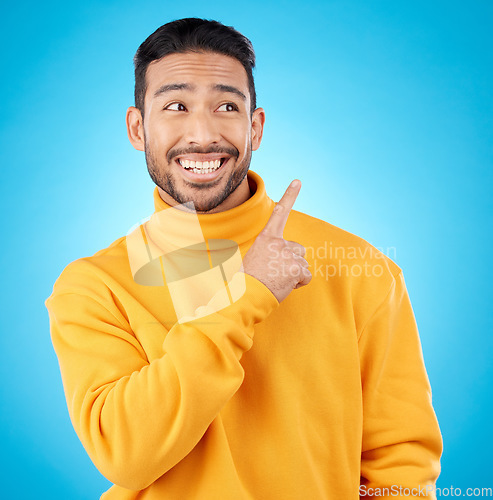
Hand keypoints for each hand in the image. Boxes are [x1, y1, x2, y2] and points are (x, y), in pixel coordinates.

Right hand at [242, 180, 311, 301]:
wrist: (247, 295)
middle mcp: (278, 242)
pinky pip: (307, 276)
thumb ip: (273, 251)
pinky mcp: (296, 268)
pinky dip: (299, 283)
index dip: (290, 196)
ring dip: (295, 273)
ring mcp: (288, 254)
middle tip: (275, 272)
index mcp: (266, 237)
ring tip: (277, 279)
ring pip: (303, 263)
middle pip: (299, 249)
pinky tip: (284, 285)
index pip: (280, 213)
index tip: (298, 181)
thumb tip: (289, 257)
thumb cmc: (250, 280)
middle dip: (293, 261)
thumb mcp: (258, 258)